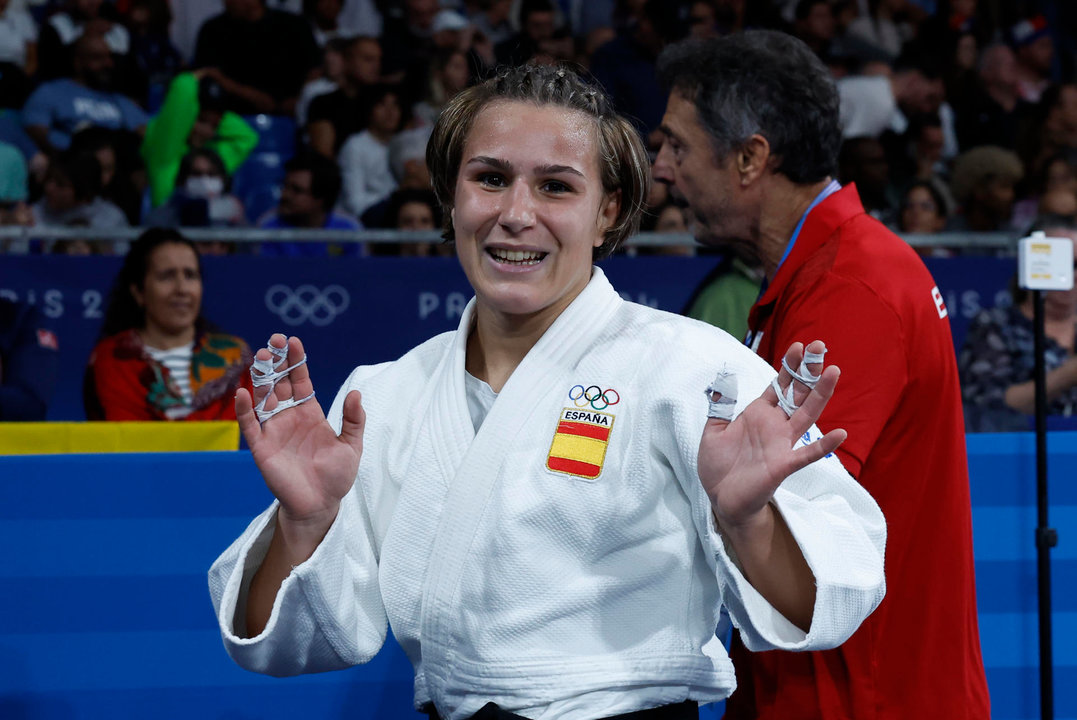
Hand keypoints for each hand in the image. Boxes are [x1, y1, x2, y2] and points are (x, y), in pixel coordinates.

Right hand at [236, 334, 364, 529]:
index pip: (301, 381)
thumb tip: (356, 393)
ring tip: (260, 357)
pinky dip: (244, 409)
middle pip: (279, 383)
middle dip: (276, 362)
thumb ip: (354, 420)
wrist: (320, 505)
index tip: (294, 342)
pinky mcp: (262, 447)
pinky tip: (243, 392)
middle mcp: (289, 417)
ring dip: (260, 378)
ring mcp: (274, 430)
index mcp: (310, 413)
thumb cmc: (336, 476)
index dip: (297, 362)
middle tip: (274, 340)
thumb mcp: (352, 446)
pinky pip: (250, 425)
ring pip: (263, 398)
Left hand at [698, 340, 845, 530]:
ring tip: (833, 373)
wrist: (721, 499)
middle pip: (796, 393)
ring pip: (806, 415)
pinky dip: (824, 445)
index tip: (799, 346)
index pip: (779, 385)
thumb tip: (722, 382)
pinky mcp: (783, 465)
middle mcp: (775, 425)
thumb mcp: (713, 431)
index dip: (789, 366)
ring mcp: (781, 444)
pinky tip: (840, 434)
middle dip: (807, 370)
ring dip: (820, 395)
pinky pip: (807, 454)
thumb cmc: (719, 466)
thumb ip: (720, 407)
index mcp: (759, 414)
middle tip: (819, 346)